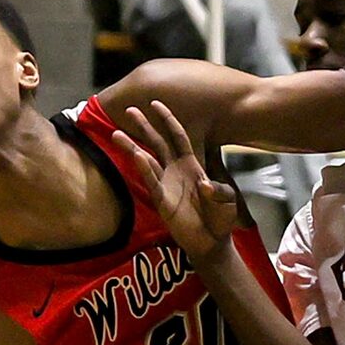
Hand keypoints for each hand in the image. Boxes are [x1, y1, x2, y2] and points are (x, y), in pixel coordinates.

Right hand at [114, 101, 239, 268]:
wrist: (212, 241)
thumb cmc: (220, 217)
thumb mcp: (227, 198)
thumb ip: (219, 189)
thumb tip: (205, 185)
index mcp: (192, 164)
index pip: (177, 136)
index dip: (168, 120)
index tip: (156, 103)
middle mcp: (176, 171)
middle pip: (157, 143)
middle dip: (144, 126)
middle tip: (130, 110)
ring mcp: (167, 185)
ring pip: (147, 160)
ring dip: (133, 147)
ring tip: (117, 133)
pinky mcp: (162, 201)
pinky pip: (152, 182)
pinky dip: (145, 170)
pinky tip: (137, 156)